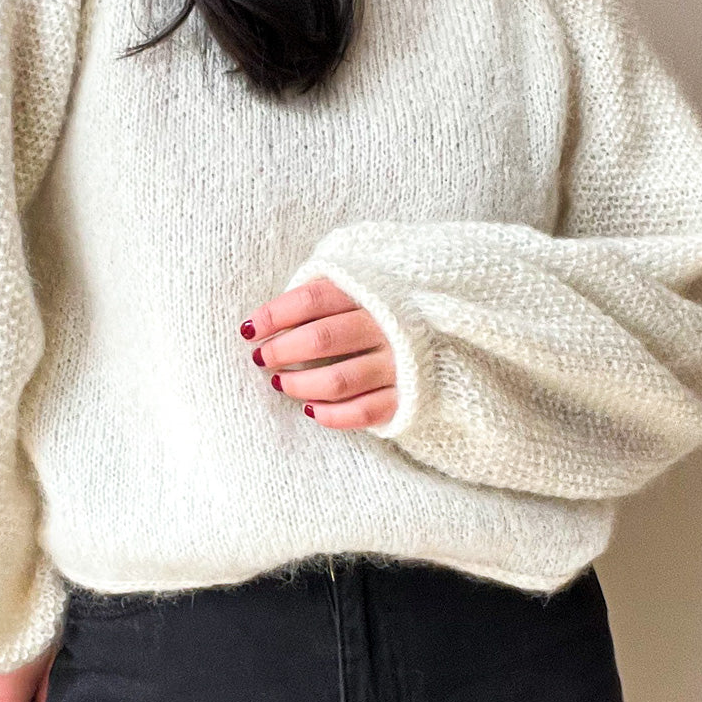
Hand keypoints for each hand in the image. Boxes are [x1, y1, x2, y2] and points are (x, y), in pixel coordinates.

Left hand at [241, 277, 397, 428]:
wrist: (451, 333)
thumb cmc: (384, 309)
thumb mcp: (360, 286)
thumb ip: (321, 294)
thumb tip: (265, 320)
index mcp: (370, 292)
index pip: (312, 300)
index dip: (274, 315)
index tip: (249, 330)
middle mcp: (385, 326)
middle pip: (321, 339)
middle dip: (282, 350)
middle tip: (262, 358)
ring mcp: (398, 364)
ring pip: (337, 380)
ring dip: (299, 384)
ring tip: (281, 383)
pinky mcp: (406, 397)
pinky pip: (361, 413)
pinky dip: (329, 415)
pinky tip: (310, 409)